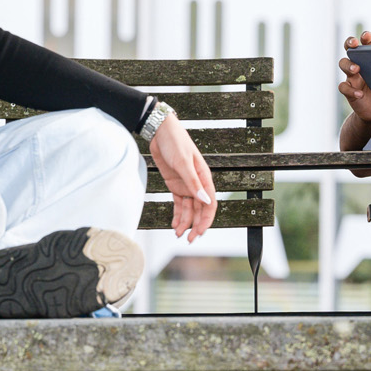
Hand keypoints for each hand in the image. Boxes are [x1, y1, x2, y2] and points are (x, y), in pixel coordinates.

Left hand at [147, 113, 216, 241]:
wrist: (160, 132)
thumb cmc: (175, 143)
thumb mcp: (184, 163)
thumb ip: (193, 183)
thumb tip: (206, 201)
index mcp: (204, 178)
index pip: (210, 203)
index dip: (206, 219)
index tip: (200, 232)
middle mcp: (197, 184)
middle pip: (199, 210)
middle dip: (195, 225)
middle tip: (189, 239)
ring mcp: (186, 185)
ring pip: (188, 209)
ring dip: (185, 222)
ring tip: (179, 234)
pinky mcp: (175, 185)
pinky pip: (178, 204)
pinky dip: (177, 215)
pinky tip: (174, 225)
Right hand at [337, 32, 370, 125]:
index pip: (366, 43)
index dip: (365, 38)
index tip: (366, 36)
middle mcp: (359, 65)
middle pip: (350, 49)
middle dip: (350, 43)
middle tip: (354, 44)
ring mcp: (353, 77)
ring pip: (343, 64)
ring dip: (348, 65)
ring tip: (356, 69)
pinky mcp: (349, 91)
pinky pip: (344, 87)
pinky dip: (350, 90)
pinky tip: (360, 94)